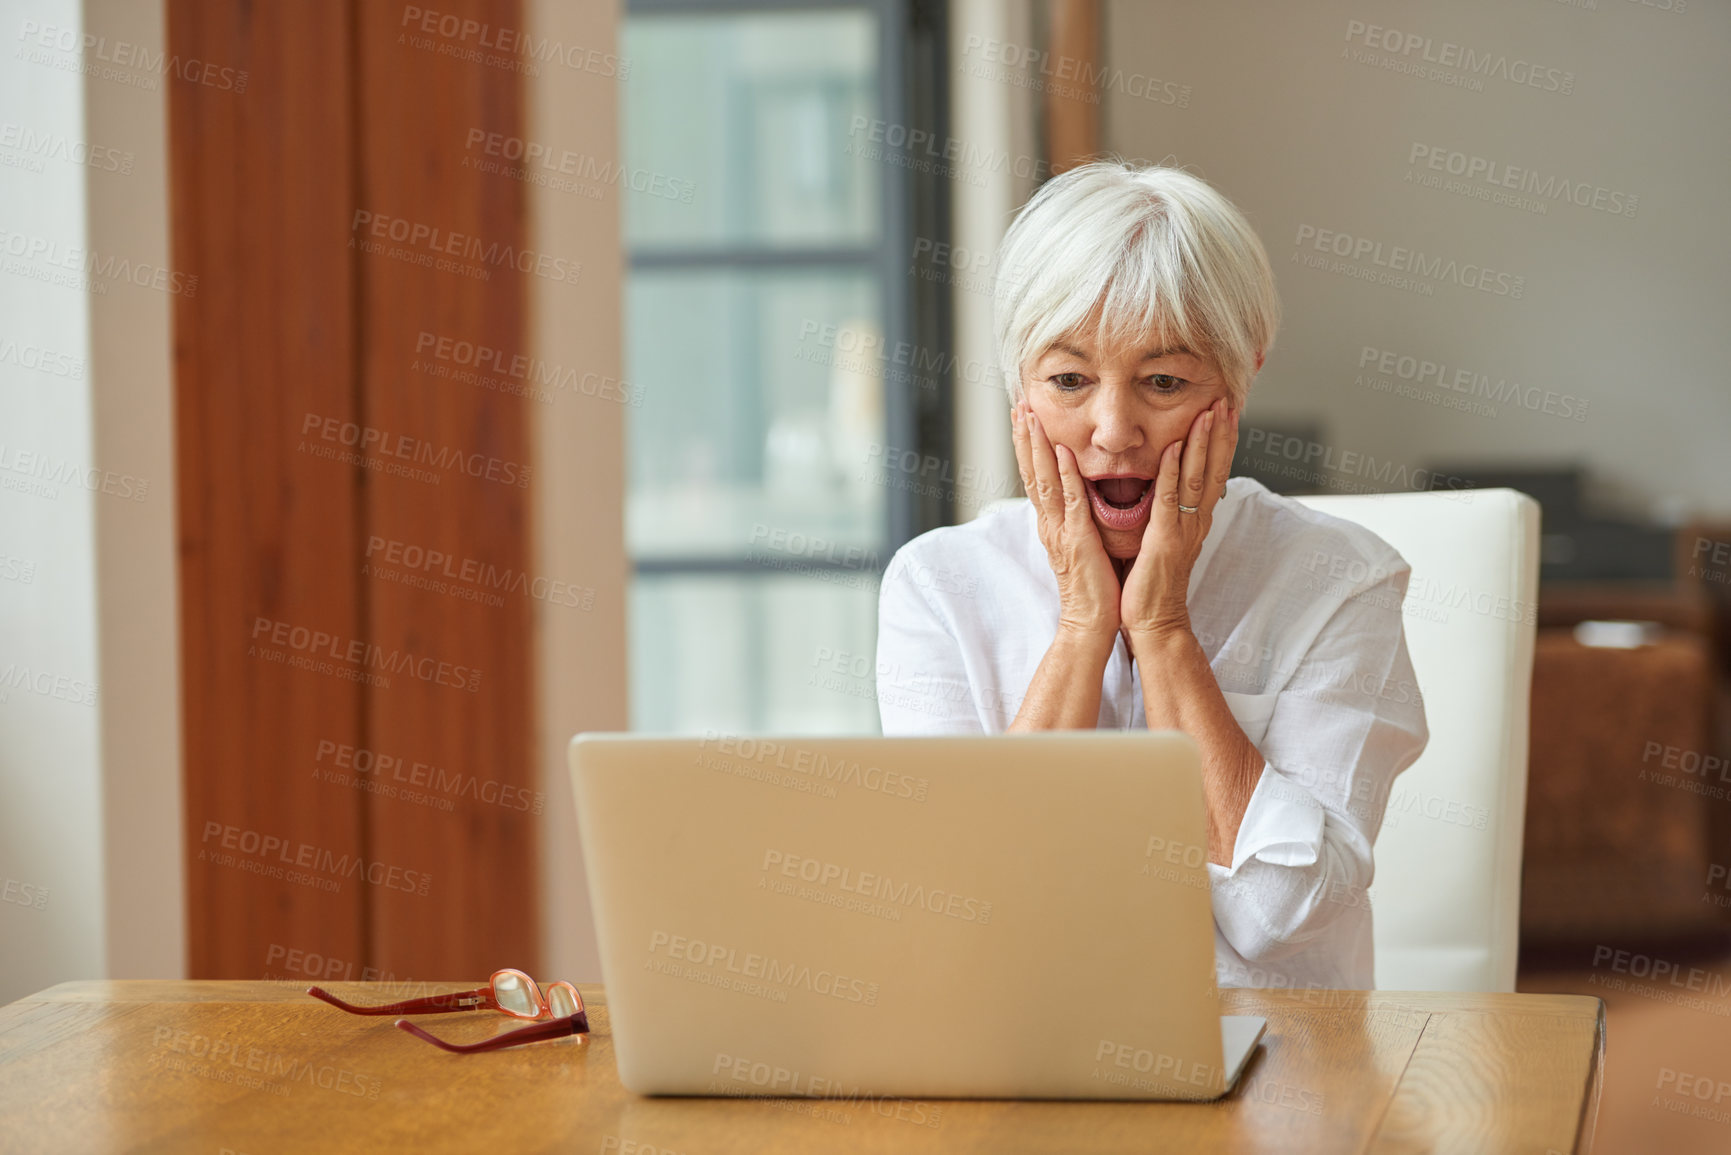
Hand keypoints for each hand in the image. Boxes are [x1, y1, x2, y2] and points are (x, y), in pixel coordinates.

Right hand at [1011, 400, 1120, 644]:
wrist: (1090, 621)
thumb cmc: (1092, 586)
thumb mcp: (1081, 543)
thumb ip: (1077, 518)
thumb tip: (1080, 495)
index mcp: (1051, 523)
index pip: (1035, 477)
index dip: (1028, 446)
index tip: (1024, 417)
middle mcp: (1049, 523)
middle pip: (1031, 472)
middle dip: (1024, 437)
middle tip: (1019, 404)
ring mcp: (1060, 530)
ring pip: (1044, 480)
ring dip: (1037, 446)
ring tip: (1030, 416)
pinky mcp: (1077, 540)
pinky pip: (1070, 502)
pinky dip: (1065, 475)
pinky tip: (1062, 451)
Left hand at [1121, 398, 1238, 641]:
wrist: (1155, 621)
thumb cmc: (1153, 584)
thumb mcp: (1164, 540)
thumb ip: (1169, 514)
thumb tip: (1168, 490)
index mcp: (1195, 520)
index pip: (1215, 472)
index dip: (1222, 441)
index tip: (1226, 411)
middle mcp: (1195, 521)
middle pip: (1215, 468)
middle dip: (1221, 433)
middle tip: (1227, 399)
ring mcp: (1182, 529)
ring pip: (1198, 477)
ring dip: (1204, 443)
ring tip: (1210, 411)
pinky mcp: (1162, 539)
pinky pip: (1169, 500)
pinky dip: (1173, 472)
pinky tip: (1175, 447)